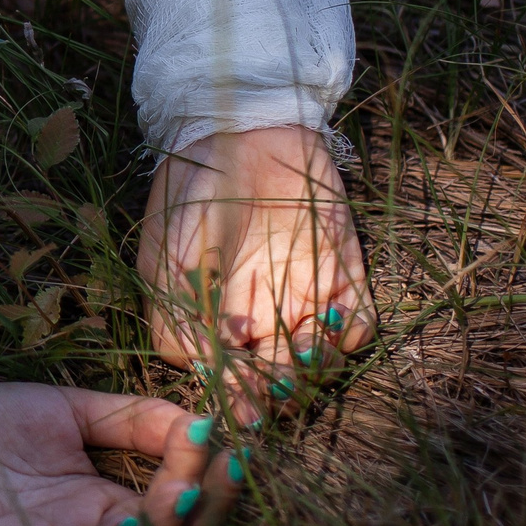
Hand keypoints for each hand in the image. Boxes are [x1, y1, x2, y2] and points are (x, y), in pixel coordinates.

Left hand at [0, 386, 236, 525]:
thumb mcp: (68, 410)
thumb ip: (131, 417)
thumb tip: (200, 418)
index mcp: (108, 497)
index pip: (177, 497)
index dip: (204, 472)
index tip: (223, 436)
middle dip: (206, 505)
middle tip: (224, 468)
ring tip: (181, 491)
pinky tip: (132, 521)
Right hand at [138, 126, 373, 417]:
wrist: (239, 130)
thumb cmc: (190, 191)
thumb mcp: (166, 255)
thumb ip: (176, 315)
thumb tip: (201, 369)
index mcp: (213, 317)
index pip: (227, 375)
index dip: (234, 393)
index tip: (238, 394)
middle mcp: (260, 315)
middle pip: (274, 376)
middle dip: (275, 390)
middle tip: (274, 385)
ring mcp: (304, 296)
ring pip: (317, 358)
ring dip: (313, 368)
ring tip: (303, 351)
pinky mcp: (343, 274)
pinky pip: (358, 321)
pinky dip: (351, 333)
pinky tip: (331, 321)